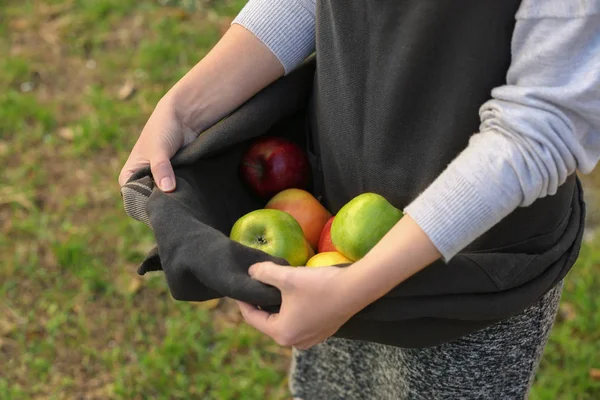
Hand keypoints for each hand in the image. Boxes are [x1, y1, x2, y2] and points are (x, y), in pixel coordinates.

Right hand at [118, 24, 284, 191]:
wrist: (184, 117)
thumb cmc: (163, 129)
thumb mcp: (160, 149)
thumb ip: (162, 168)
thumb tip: (167, 188)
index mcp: (129, 176)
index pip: (133, 199)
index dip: (145, 204)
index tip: (161, 206)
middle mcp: (142, 182)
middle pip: (150, 202)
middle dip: (162, 204)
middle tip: (177, 206)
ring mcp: (159, 182)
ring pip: (165, 199)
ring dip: (174, 200)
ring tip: (185, 202)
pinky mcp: (175, 181)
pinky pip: (177, 193)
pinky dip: (183, 195)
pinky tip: (191, 198)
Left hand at [236, 262, 363, 349]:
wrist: (356, 288)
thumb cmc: (319, 285)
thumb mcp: (287, 276)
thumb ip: (264, 273)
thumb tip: (251, 272)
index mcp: (282, 333)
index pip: (252, 318)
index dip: (243, 301)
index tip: (239, 287)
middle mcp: (295, 342)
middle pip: (268, 321)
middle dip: (261, 303)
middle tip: (256, 284)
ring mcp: (311, 339)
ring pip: (285, 321)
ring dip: (278, 305)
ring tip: (274, 286)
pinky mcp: (323, 331)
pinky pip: (299, 321)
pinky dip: (292, 309)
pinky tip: (294, 293)